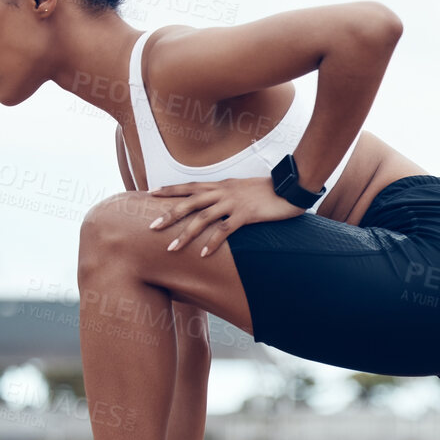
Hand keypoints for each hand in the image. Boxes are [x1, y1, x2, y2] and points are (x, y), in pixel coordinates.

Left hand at [147, 177, 305, 256]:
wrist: (289, 187)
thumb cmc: (266, 191)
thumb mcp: (241, 188)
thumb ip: (225, 195)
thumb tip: (213, 204)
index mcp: (220, 185)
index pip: (189, 186)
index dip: (170, 189)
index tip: (150, 193)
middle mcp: (223, 192)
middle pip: (189, 202)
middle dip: (169, 215)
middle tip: (152, 227)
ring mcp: (234, 203)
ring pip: (203, 218)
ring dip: (186, 234)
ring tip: (172, 248)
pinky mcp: (246, 215)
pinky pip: (226, 230)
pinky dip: (213, 242)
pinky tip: (203, 254)